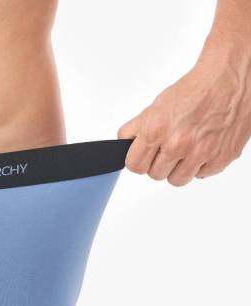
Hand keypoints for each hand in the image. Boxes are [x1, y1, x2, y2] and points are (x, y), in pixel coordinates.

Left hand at [117, 34, 250, 185]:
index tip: (143, 156)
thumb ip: (136, 129)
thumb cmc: (194, 90)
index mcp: (157, 130)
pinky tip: (202, 146)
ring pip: (177, 180)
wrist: (229, 79)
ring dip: (178, 168)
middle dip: (159, 163)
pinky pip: (200, 175)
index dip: (138, 160)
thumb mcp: (156, 106)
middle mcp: (178, 144)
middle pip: (155, 175)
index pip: (135, 166)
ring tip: (185, 149)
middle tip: (168, 147)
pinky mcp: (220, 159)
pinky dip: (200, 165)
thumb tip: (123, 145)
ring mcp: (201, 154)